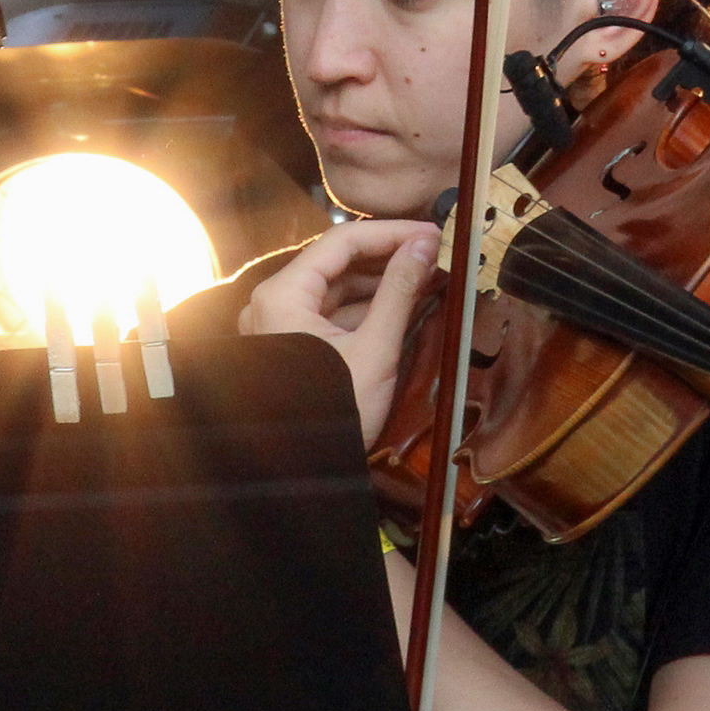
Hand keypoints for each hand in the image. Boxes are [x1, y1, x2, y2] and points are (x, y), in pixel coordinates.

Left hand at [238, 220, 440, 445]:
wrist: (304, 477)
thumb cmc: (331, 416)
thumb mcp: (374, 350)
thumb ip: (399, 292)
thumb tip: (423, 247)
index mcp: (282, 295)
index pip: (341, 241)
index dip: (390, 233)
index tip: (430, 233)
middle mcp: (274, 303)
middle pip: (338, 263)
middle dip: (389, 257)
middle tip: (434, 253)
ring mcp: (282, 326)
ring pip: (338, 290)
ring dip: (382, 283)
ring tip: (428, 277)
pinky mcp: (296, 347)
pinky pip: (333, 315)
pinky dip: (368, 309)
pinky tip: (405, 304)